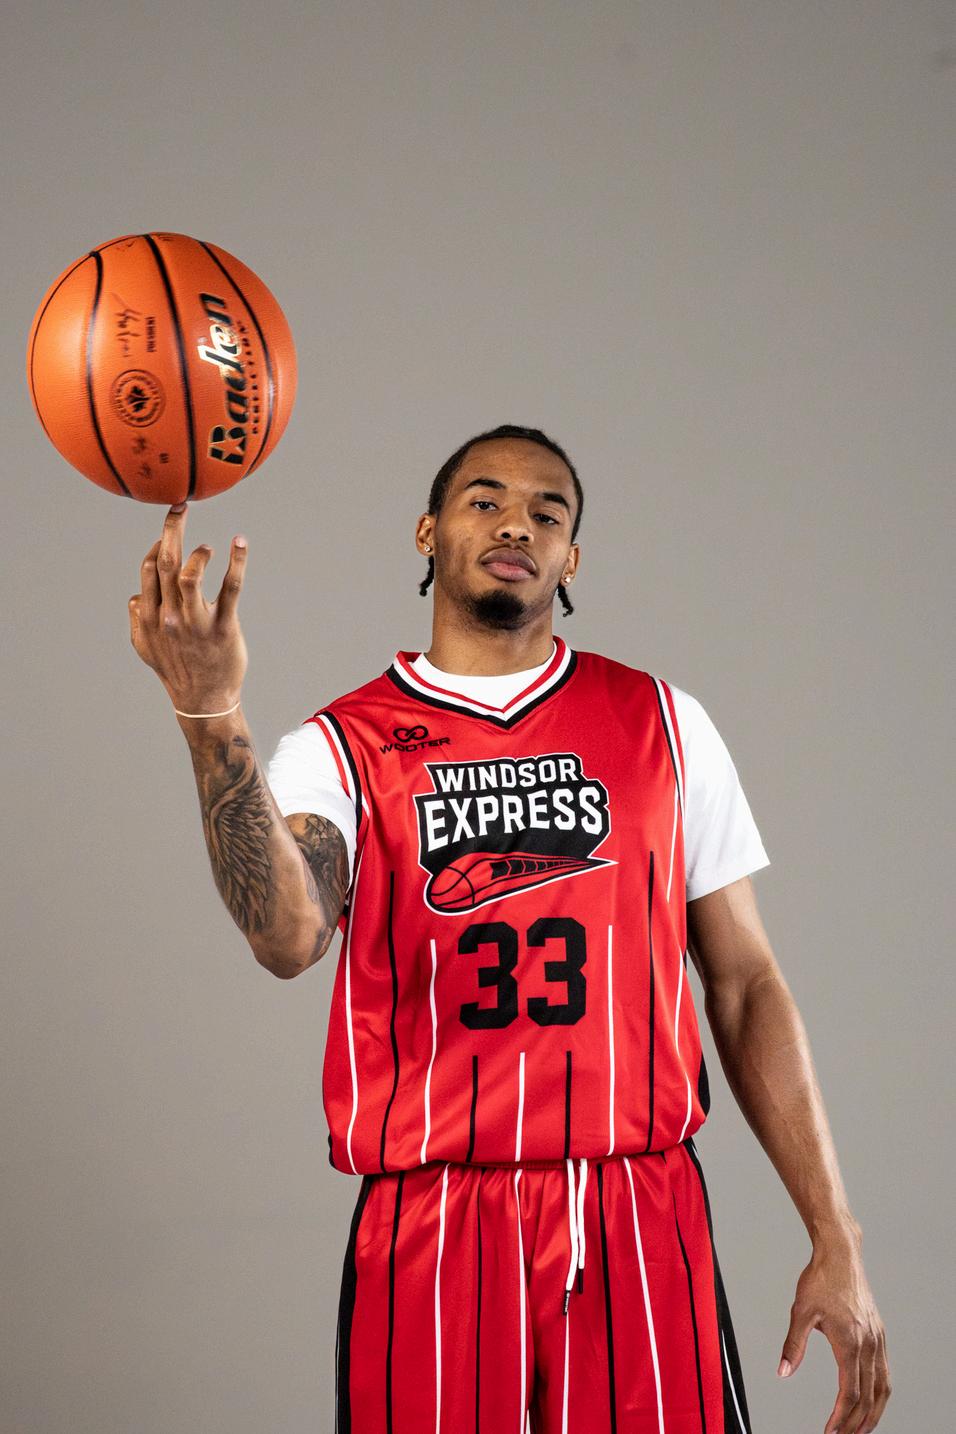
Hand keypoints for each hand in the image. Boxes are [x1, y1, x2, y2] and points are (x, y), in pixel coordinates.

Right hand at [129, 503, 247, 713]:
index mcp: (150, 616)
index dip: (158, 545)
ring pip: (190, 575)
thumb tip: (135, 596)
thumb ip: (136, 620)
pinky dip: (236, 561)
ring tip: (209, 546)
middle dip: (171, 529)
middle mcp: (170, 615)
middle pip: (165, 563)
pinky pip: (230, 588)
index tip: (170, 533)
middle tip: (180, 507)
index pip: (148, 569)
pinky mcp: (224, 628)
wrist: (202, 702)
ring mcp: (196, 622)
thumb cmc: (176, 671)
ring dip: (198, 551)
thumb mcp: (146, 649)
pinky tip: (240, 543)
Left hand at [778, 1239, 890, 1432]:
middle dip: (857, 1422)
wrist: (841, 1254)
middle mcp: (869, 1343)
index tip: (830, 1431)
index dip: (841, 1416)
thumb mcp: (800, 1312)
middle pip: (869, 1395)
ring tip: (861, 1429)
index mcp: (850, 1342)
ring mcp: (877, 1338)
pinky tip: (872, 1399)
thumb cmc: (820, 1280)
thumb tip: (782, 1373)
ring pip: (883, 1386)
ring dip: (873, 1412)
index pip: (850, 1391)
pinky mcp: (879, 1333)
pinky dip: (881, 1392)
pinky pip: (885, 1371)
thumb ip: (793, 1345)